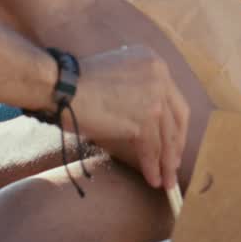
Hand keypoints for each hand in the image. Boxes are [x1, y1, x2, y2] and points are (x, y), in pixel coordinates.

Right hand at [73, 45, 188, 190]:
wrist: (63, 85)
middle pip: (177, 117)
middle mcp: (159, 76)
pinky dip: (152, 166)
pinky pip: (152, 148)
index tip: (173, 140)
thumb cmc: (79, 82)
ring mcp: (154, 97)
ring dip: (167, 163)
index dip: (175, 123)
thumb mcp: (118, 73)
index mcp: (153, 60)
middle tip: (173, 164)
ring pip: (166, 137)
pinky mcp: (144, 119)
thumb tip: (147, 118)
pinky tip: (153, 179)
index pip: (173, 97)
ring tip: (166, 181)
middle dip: (176, 144)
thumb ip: (137, 88)